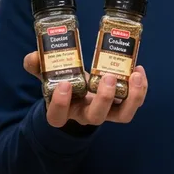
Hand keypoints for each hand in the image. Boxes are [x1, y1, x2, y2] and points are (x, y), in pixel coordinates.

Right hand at [23, 51, 147, 127]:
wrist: (80, 91)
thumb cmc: (65, 83)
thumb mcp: (48, 75)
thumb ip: (38, 66)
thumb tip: (33, 56)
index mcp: (64, 110)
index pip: (57, 116)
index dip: (60, 104)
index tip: (64, 84)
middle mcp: (86, 114)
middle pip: (96, 117)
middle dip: (104, 98)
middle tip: (108, 77)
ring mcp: (107, 112)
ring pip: (123, 115)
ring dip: (132, 96)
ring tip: (135, 75)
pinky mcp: (122, 105)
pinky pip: (134, 102)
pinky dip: (140, 88)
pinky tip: (138, 70)